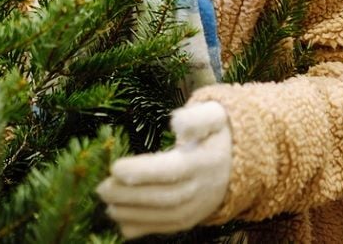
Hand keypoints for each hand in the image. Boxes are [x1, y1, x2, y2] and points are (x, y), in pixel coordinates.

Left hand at [96, 101, 231, 238]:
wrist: (241, 162)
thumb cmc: (216, 133)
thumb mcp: (214, 115)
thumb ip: (196, 117)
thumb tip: (176, 123)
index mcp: (205, 162)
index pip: (171, 170)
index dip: (142, 171)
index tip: (115, 168)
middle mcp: (202, 189)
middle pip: (163, 197)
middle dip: (129, 195)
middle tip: (102, 188)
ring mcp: (198, 207)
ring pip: (163, 216)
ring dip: (132, 213)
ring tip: (107, 204)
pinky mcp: (191, 218)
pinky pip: (166, 228)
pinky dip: (141, 228)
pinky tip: (120, 220)